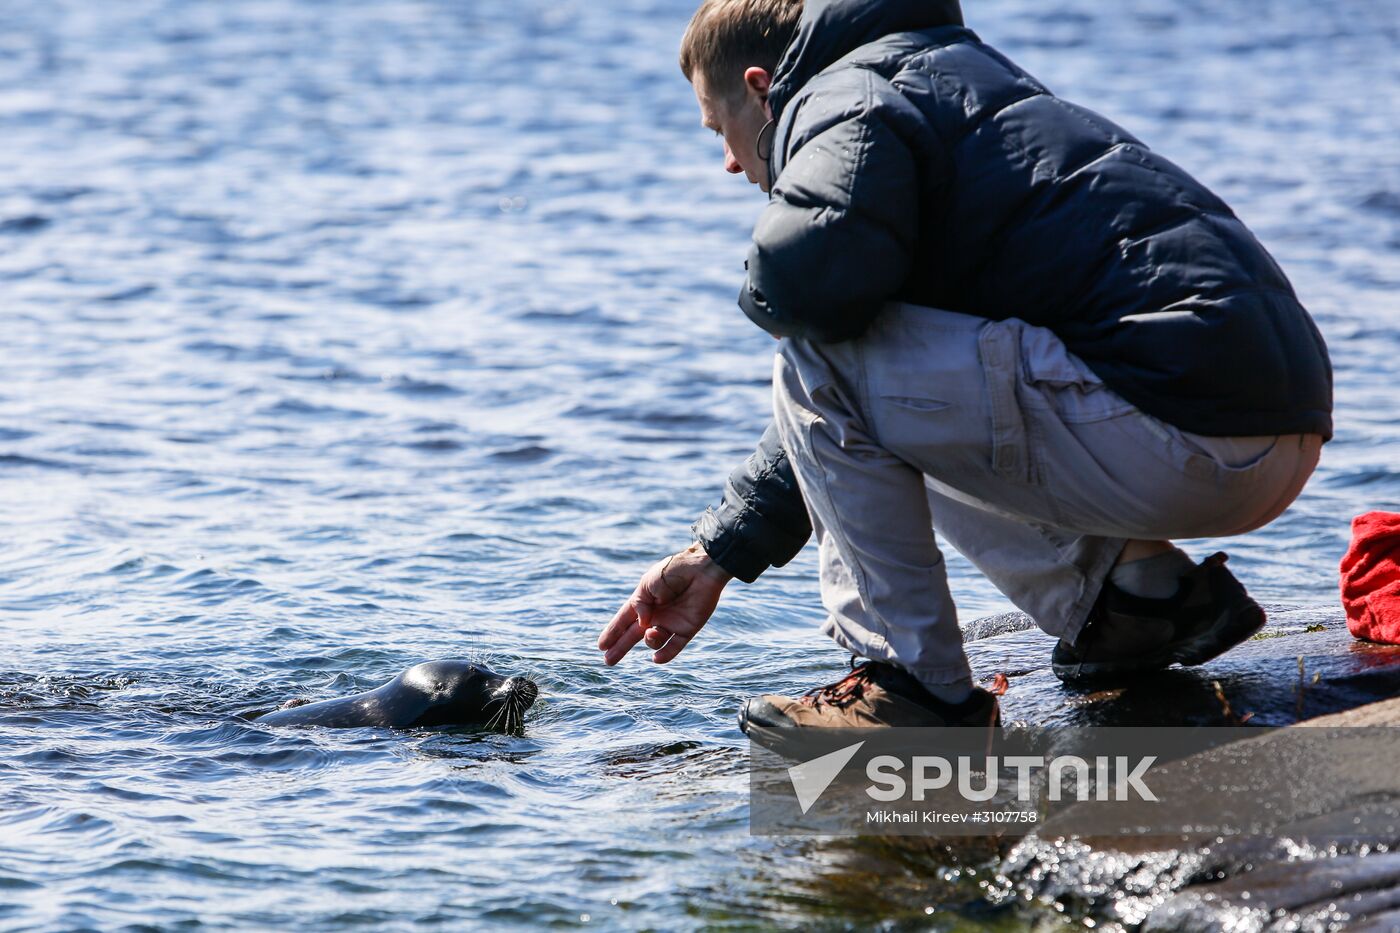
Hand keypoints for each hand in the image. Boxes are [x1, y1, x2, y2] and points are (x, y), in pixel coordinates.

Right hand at [598, 542, 732, 664]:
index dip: (612, 633)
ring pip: (654, 641)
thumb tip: (641, 626)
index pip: (623, 620)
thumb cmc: (672, 572)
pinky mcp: (687, 629)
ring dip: (650, 641)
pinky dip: (665, 654)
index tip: (601, 645)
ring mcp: (671, 623)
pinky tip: (656, 658)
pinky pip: (674, 646)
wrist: (700, 569)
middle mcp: (655, 615)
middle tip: (608, 661)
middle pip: (634, 635)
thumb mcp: (647, 585)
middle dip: (620, 647)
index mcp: (643, 602)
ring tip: (652, 632)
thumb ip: (639, 605)